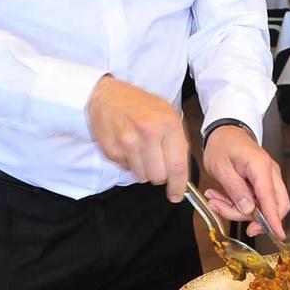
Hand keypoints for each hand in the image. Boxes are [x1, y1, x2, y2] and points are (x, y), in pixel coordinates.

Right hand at [86, 75, 190, 199]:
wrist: (107, 95)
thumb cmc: (141, 105)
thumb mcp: (168, 114)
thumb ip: (179, 143)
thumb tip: (182, 176)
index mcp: (168, 124)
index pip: (177, 166)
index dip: (178, 186)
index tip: (177, 194)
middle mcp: (148, 133)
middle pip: (158, 177)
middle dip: (160, 175)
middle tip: (157, 162)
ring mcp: (127, 142)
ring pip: (142, 177)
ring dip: (144, 169)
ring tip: (141, 150)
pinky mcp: (112, 150)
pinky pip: (126, 170)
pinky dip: (129, 163)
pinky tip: (128, 146)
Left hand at [202, 124, 289, 238]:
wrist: (225, 132)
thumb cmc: (222, 145)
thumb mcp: (221, 167)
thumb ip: (235, 189)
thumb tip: (249, 210)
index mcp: (261, 167)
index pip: (272, 198)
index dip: (274, 219)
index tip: (278, 236)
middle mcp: (270, 174)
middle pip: (277, 205)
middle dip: (254, 218)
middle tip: (227, 213)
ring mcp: (269, 179)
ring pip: (264, 207)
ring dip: (238, 210)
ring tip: (214, 200)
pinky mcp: (263, 184)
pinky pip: (257, 202)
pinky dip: (239, 205)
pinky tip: (221, 198)